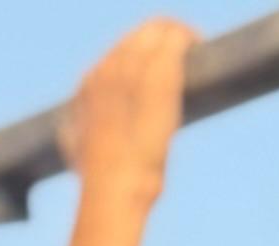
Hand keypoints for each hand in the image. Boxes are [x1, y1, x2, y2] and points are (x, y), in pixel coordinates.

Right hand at [62, 20, 193, 203]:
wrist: (112, 183)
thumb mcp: (79, 159)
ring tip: (194, 45)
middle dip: (159, 38)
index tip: (152, 70)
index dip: (136, 56)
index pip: (113, 55)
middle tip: (180, 54)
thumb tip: (81, 158)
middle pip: (136, 36)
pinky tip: (199, 44)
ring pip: (157, 30)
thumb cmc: (100, 183)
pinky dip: (188, 37)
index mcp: (86, 86)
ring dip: (177, 34)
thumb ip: (79, 144)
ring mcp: (133, 66)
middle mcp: (107, 68)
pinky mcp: (158, 69)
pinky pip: (175, 37)